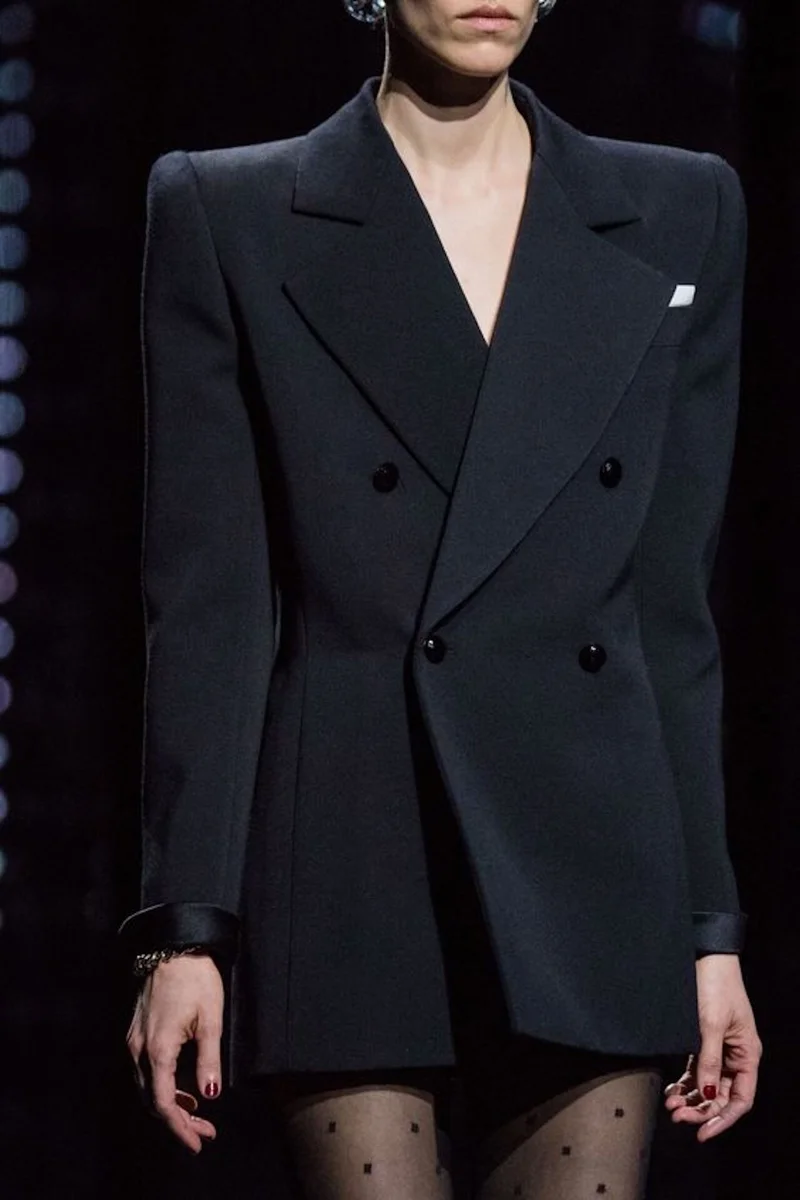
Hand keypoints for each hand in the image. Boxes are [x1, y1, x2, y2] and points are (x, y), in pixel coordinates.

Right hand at [126, 953, 223, 1153]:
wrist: (172, 946)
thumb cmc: (195, 978)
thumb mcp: (211, 1019)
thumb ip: (209, 1060)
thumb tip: (211, 1095)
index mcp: (158, 1050)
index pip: (164, 1103)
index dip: (180, 1128)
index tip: (198, 1142)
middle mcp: (139, 1050)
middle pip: (152, 1101)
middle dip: (177, 1122)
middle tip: (203, 1132)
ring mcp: (134, 1041)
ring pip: (147, 1088)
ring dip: (170, 1106)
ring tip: (196, 1115)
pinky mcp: (136, 1032)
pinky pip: (145, 1072)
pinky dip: (162, 1087)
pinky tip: (182, 1088)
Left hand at [664, 954, 761, 1140]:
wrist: (706, 956)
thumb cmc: (715, 985)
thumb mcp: (711, 1024)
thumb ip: (709, 1059)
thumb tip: (705, 1093)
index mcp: (747, 1054)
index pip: (740, 1099)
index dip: (723, 1118)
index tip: (702, 1132)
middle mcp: (736, 1055)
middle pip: (721, 1095)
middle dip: (701, 1110)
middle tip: (677, 1116)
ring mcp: (720, 1049)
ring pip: (707, 1085)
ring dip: (691, 1099)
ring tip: (671, 1106)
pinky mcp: (704, 1040)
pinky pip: (697, 1070)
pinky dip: (686, 1082)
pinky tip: (672, 1090)